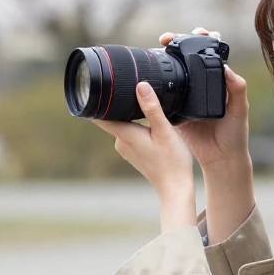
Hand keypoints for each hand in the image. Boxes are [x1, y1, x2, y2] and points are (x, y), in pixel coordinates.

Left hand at [93, 82, 194, 204]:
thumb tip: (141, 86)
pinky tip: (149, 126)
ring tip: (144, 107)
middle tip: (130, 90)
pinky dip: (137, 127)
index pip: (100, 116)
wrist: (175, 188)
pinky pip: (130, 135)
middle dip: (120, 105)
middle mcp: (121, 143)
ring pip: (123, 126)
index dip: (97, 102)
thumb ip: (152, 108)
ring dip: (131, 116)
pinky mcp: (134, 154)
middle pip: (113, 118)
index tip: (98, 88)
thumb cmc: (172, 161)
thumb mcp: (165, 131)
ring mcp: (126, 150)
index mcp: (125, 135)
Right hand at [159, 27, 250, 170]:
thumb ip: (237, 90)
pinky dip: (156, 82)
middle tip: (169, 38)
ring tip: (160, 46)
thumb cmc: (235, 133)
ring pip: (175, 71)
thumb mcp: (240, 110)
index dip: (203, 39)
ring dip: (165, 56)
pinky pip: (164, 93)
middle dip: (179, 42)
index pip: (210, 53)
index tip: (197, 33)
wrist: (220, 158)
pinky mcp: (175, 109)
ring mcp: (187, 96)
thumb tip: (228, 69)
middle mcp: (201, 85)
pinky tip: (150, 73)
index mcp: (218, 81)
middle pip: (188, 57)